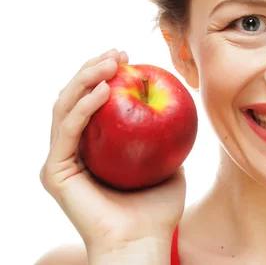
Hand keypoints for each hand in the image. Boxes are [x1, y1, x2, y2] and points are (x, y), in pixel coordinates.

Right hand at [40, 49, 185, 257]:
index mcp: (93, 149)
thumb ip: (167, 139)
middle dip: (93, 68)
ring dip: (85, 79)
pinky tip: (104, 91)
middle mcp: (72, 151)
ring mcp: (61, 161)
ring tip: (111, 63)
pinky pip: (68, 131)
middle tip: (118, 52)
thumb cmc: (157, 210)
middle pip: (74, 98)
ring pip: (64, 108)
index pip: (92, 102)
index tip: (128, 57)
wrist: (144, 243)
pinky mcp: (55, 173)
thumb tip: (180, 110)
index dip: (105, 74)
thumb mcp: (170, 165)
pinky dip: (83, 107)